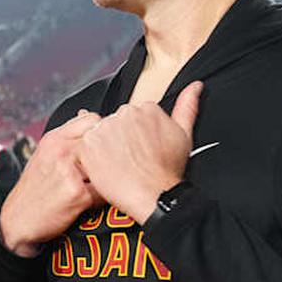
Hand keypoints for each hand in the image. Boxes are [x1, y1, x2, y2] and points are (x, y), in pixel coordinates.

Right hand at [0, 111, 103, 257]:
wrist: (18, 220)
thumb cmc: (34, 188)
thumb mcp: (44, 155)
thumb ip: (66, 137)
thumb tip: (86, 114)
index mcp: (53, 139)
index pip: (92, 119)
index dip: (103, 131)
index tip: (106, 143)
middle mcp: (61, 151)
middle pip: (103, 141)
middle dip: (111, 153)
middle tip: (111, 165)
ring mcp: (70, 172)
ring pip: (108, 166)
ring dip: (109, 176)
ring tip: (103, 184)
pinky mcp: (78, 195)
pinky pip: (104, 192)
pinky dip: (103, 198)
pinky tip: (92, 202)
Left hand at [77, 82, 202, 223]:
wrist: (154, 196)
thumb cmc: (168, 170)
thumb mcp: (184, 134)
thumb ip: (188, 105)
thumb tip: (196, 86)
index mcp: (146, 108)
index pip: (134, 115)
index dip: (136, 135)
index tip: (140, 148)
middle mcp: (125, 113)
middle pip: (116, 122)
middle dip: (120, 138)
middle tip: (130, 157)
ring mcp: (106, 127)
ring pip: (101, 132)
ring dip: (106, 146)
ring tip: (119, 163)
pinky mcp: (90, 143)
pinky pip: (86, 145)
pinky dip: (93, 156)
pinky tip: (107, 166)